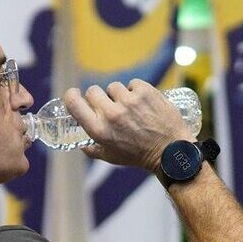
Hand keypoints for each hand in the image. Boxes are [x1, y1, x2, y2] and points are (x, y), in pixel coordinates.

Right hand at [63, 80, 194, 172]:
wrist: (170, 150)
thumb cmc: (139, 155)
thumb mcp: (111, 157)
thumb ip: (92, 149)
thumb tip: (80, 142)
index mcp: (99, 130)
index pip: (74, 103)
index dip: (71, 96)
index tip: (75, 94)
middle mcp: (112, 114)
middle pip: (93, 91)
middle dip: (99, 97)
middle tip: (110, 105)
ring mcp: (129, 101)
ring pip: (114, 87)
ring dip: (119, 95)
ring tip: (131, 107)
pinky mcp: (145, 91)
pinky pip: (132, 84)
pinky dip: (136, 91)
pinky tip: (143, 103)